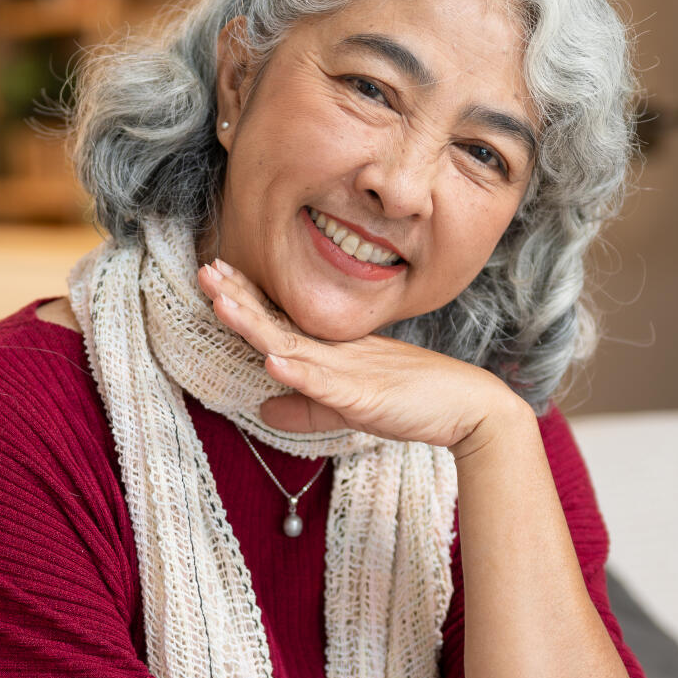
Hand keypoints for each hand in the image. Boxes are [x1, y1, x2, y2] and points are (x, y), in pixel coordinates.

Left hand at [195, 258, 525, 453]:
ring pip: (292, 344)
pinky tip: (273, 360)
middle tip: (206, 268)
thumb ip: (305, 409)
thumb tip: (262, 409)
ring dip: (255, 323)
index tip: (215, 276)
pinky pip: (325, 385)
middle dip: (239, 296)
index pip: (280, 321)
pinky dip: (298, 372)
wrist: (470, 408)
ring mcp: (349, 371)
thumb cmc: (413, 403)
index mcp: (332, 351)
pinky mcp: (363, 396)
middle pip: (277, 322)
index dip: (246, 300)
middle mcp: (336, 352)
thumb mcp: (347, 408)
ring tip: (222, 302)